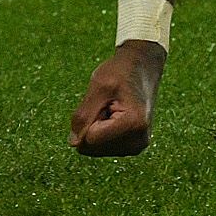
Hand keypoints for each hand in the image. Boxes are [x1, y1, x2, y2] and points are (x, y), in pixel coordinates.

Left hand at [69, 41, 164, 156]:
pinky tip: (114, 116)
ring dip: (97, 128)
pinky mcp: (133, 147)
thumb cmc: (121, 72)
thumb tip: (73, 144)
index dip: (88, 118)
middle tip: (108, 105)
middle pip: (93, 146)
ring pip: (96, 148)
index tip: (105, 101)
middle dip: (92, 125)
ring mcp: (136, 147)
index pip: (89, 139)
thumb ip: (84, 116)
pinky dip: (103, 132)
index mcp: (132, 125)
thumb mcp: (98, 86)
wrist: (142, 67)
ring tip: (112, 109)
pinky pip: (104, 146)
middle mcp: (138, 141)